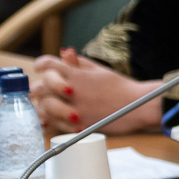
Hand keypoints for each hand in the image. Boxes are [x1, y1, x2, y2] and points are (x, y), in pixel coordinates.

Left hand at [29, 49, 158, 132]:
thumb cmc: (121, 88)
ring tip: (49, 106)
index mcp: (76, 74)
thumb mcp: (100, 70)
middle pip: (40, 87)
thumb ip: (79, 63)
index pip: (47, 64)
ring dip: (44, 106)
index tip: (41, 68)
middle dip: (39, 89)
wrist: (138, 106)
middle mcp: (72, 90)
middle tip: (43, 91)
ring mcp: (73, 108)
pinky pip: (54, 124)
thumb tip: (64, 54)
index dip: (42, 65)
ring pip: (44, 107)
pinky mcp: (78, 124)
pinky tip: (51, 120)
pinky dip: (50, 122)